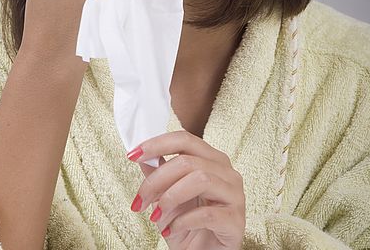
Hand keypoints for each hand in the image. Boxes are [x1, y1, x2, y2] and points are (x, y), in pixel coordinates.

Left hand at [128, 131, 245, 248]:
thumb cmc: (189, 229)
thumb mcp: (167, 199)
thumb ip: (159, 176)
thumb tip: (142, 158)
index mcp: (212, 160)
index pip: (185, 139)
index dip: (157, 144)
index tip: (133, 154)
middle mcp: (227, 172)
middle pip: (188, 160)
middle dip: (157, 180)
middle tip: (139, 200)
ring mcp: (235, 195)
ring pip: (200, 179)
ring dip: (170, 198)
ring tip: (156, 216)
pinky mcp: (236, 220)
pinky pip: (207, 213)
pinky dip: (182, 221)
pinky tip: (171, 230)